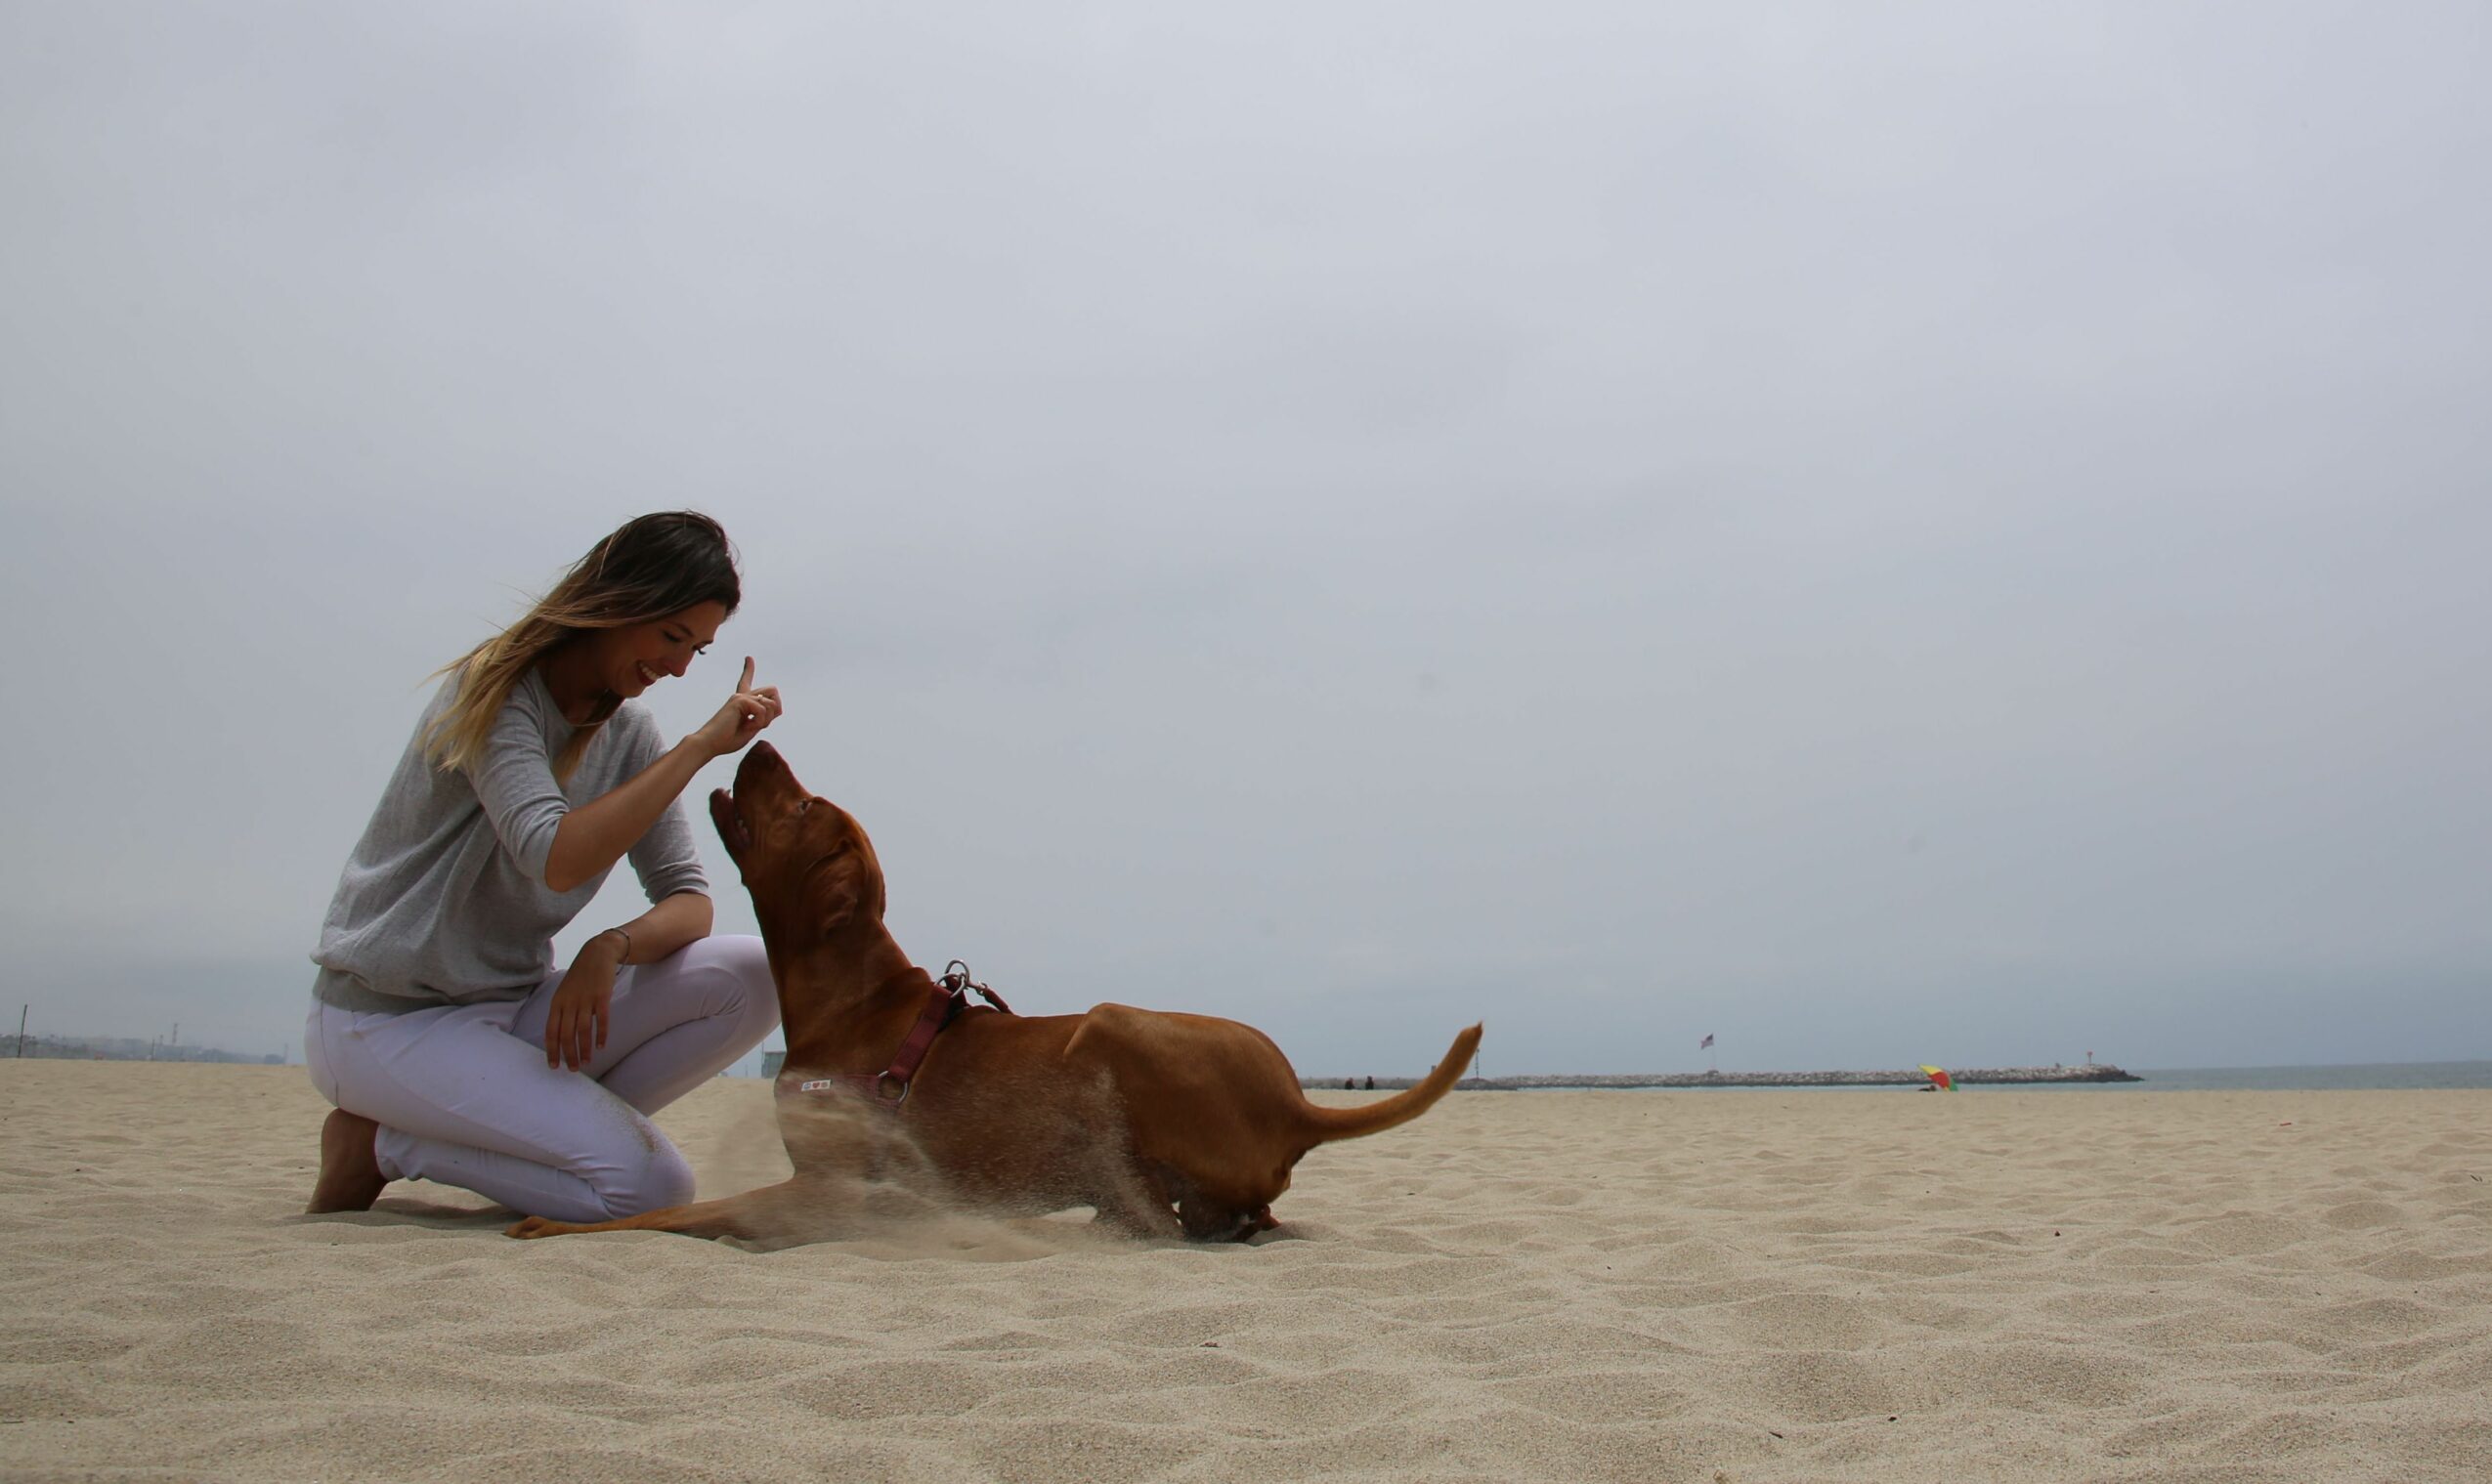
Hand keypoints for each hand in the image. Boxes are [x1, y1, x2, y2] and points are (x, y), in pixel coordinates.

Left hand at [544, 936, 622, 1071]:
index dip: (552, 1050)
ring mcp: (585, 1000)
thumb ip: (561, 1010)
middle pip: (566, 1034)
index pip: (551, 1031)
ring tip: (586, 1063)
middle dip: (568, 1054)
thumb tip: (558, 1034)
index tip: (554, 1066)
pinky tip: (601, 1046)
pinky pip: (601, 1020)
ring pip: (582, 1030)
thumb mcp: (565, 991)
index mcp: (557, 1002)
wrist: (598, 953)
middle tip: (573, 1069)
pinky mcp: (601, 997)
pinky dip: (601, 1035)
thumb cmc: (580, 975)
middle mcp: (569, 1003)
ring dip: (583, 1049)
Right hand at [691, 657, 782, 758]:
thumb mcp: (751, 728)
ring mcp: (740, 697)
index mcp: (741, 702)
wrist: (710, 744)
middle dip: (776, 708)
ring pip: (771, 703)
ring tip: (749, 727)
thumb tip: (777, 708)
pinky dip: (758, 722)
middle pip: (772, 690)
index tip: (748, 658)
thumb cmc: (727, 740)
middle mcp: (741, 696)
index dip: (748, 669)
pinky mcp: (739, 700)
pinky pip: (763, 710)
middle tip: (761, 723)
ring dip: (765, 720)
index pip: (747, 682)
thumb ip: (763, 718)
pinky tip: (746, 727)